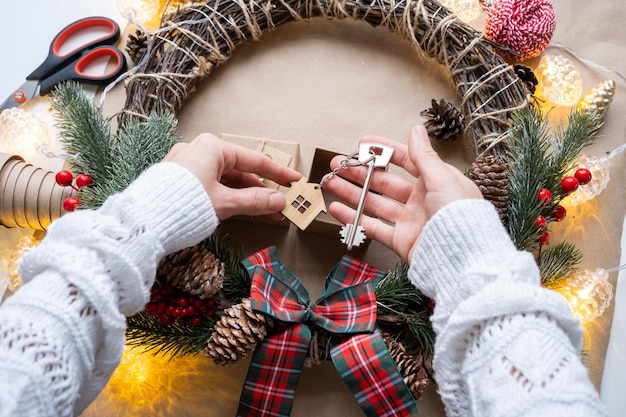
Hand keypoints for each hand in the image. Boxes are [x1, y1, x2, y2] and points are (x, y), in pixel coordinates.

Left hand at [162, 133, 300, 219]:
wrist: (141, 223)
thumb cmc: (183, 206)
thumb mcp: (225, 204)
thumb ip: (255, 201)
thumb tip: (278, 200)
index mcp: (212, 147)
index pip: (254, 160)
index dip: (277, 173)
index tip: (294, 181)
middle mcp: (198, 150)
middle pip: (239, 169)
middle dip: (261, 188)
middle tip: (281, 203)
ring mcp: (186, 165)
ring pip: (225, 178)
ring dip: (246, 195)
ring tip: (264, 211)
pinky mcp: (178, 179)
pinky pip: (211, 184)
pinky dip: (227, 196)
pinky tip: (240, 209)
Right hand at [324, 125, 481, 261]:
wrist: (463, 259)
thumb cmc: (461, 217)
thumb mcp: (443, 179)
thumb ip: (424, 155)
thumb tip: (417, 130)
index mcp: (435, 181)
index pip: (406, 160)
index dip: (383, 150)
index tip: (362, 144)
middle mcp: (422, 200)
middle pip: (384, 182)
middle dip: (359, 172)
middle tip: (338, 164)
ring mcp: (410, 221)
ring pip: (374, 203)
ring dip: (351, 192)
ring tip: (331, 183)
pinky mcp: (400, 241)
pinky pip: (372, 227)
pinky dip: (353, 219)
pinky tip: (337, 209)